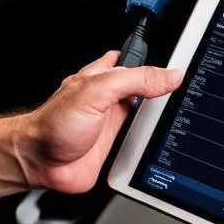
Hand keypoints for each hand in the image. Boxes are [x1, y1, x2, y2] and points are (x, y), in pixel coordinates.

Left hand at [18, 52, 182, 194]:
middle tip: (185, 93)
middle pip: (146, 91)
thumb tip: (170, 75)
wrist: (38, 164)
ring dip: (158, 122)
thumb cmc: (53, 125)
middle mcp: (110, 100)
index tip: (181, 60)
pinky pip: (140, 146)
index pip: (136, 60)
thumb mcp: (97, 91)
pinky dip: (150, 146)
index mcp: (105, 77)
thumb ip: (135, 80)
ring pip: (146, 119)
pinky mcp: (115, 149)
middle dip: (163, 92)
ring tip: (178, 120)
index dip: (155, 59)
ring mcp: (113, 125)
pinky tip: (158, 146)